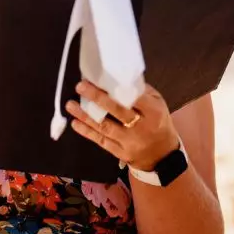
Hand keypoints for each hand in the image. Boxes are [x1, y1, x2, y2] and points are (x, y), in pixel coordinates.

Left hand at [66, 80, 180, 171]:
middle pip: (118, 111)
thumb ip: (141, 91)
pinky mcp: (120, 153)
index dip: (115, 88)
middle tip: (80, 86)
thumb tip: (119, 77)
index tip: (99, 77)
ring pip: (105, 127)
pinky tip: (75, 123)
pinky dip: (87, 132)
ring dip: (86, 115)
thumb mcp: (158, 104)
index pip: (134, 97)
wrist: (163, 156)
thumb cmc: (158, 123)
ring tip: (70, 105)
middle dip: (97, 98)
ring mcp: (129, 142)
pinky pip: (101, 141)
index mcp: (153, 112)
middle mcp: (141, 127)